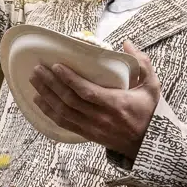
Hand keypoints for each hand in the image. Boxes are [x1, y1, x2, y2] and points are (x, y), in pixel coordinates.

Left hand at [30, 42, 159, 158]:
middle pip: (69, 100)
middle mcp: (100, 117)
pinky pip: (63, 123)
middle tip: (38, 69)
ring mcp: (91, 127)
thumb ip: (143, 64)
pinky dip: (48, 112)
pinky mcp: (86, 134)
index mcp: (116, 104)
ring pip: (63, 112)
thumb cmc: (148, 112)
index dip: (69, 79)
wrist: (146, 143)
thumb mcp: (152, 87)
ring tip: (34, 80)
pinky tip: (38, 101)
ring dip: (46, 95)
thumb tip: (127, 43)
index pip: (87, 92)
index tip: (56, 66)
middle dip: (51, 84)